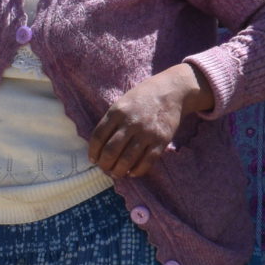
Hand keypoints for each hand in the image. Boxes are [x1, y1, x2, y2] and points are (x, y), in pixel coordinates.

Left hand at [88, 63, 211, 178]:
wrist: (171, 91)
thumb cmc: (143, 97)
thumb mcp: (122, 103)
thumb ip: (111, 121)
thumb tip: (100, 145)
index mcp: (117, 112)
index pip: (98, 137)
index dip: (93, 152)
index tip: (93, 159)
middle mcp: (131, 122)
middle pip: (111, 151)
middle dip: (105, 164)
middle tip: (104, 169)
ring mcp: (147, 132)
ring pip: (127, 159)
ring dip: (119, 171)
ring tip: (116, 173)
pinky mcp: (161, 140)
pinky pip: (147, 161)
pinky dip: (138, 170)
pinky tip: (132, 172)